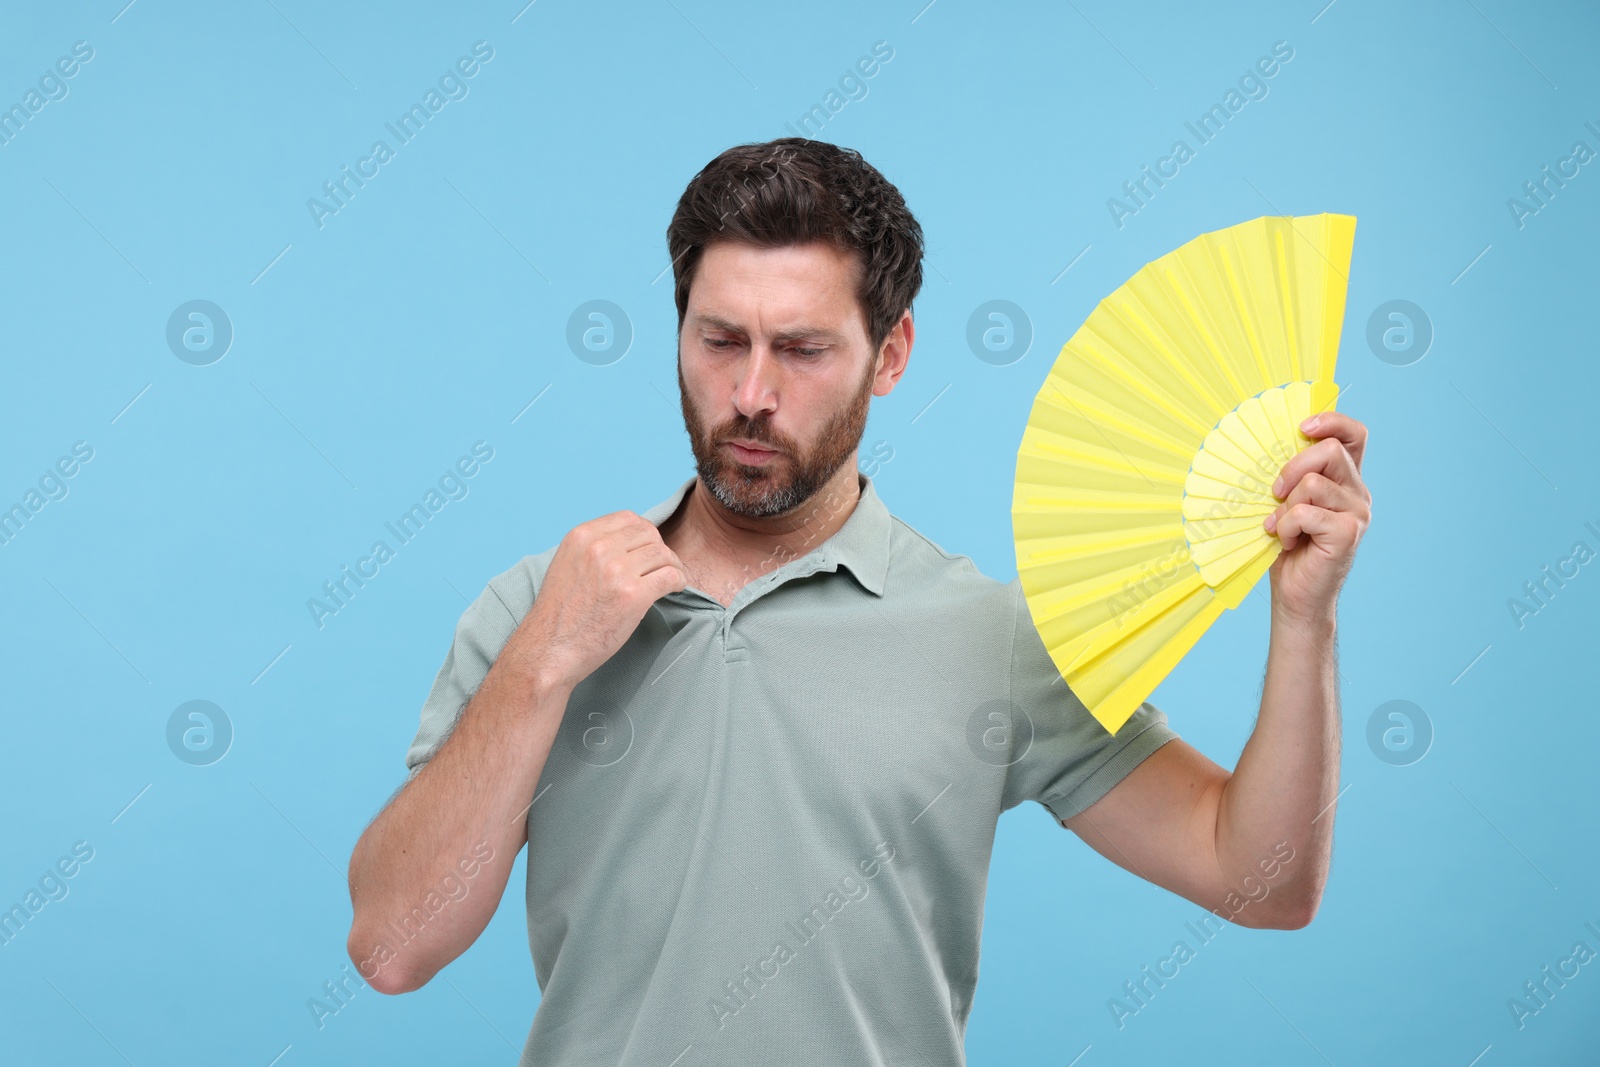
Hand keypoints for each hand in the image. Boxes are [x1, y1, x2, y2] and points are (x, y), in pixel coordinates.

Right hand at [511, 511, 687, 691]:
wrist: (549, 650)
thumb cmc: (560, 615)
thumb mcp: (567, 565)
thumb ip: (593, 550)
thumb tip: (628, 544)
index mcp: (581, 536)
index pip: (628, 518)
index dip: (644, 533)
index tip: (647, 550)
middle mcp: (598, 548)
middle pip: (649, 533)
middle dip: (660, 549)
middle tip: (662, 567)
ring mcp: (616, 571)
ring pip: (663, 554)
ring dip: (673, 566)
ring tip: (671, 579)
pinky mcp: (632, 596)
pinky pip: (670, 576)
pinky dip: (679, 581)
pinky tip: (675, 589)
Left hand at [1263, 411, 1371, 624]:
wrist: (1295, 595)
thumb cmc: (1287, 548)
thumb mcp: (1286, 503)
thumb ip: (1292, 477)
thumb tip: (1269, 446)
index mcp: (1345, 481)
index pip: (1354, 435)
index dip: (1332, 421)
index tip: (1303, 426)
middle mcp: (1357, 493)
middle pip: (1329, 451)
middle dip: (1292, 467)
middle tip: (1275, 493)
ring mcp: (1357, 513)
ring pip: (1313, 483)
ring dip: (1285, 505)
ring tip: (1281, 527)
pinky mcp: (1348, 533)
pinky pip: (1304, 512)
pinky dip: (1284, 526)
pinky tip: (1285, 542)